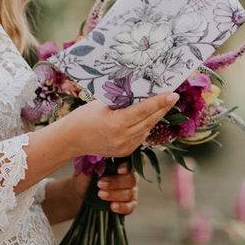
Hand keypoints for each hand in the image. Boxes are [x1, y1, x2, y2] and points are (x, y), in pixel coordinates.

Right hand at [62, 93, 178, 158]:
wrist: (71, 140)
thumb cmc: (84, 116)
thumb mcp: (102, 104)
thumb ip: (121, 100)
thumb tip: (140, 92)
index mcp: (116, 123)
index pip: (143, 111)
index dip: (159, 102)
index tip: (173, 95)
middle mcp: (123, 138)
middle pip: (149, 121)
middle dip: (163, 108)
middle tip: (174, 96)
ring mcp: (124, 147)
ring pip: (147, 129)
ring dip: (156, 117)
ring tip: (164, 104)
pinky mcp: (124, 152)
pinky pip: (140, 137)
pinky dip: (146, 126)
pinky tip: (149, 117)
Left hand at [72, 163, 138, 214]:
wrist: (82, 196)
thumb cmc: (86, 179)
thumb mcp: (87, 170)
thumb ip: (94, 164)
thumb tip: (97, 158)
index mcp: (121, 165)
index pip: (129, 163)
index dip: (126, 167)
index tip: (118, 170)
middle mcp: (129, 177)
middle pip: (131, 179)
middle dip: (115, 182)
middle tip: (100, 184)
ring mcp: (131, 191)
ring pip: (130, 193)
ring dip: (115, 194)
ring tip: (101, 194)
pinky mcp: (129, 205)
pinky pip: (130, 207)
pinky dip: (122, 207)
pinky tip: (112, 206)